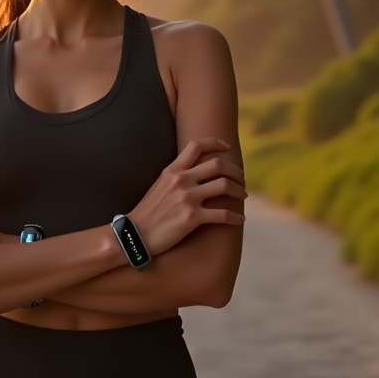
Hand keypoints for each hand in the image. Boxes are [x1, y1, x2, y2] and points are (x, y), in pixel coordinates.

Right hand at [128, 137, 246, 255]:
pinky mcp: (192, 218)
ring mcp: (187, 199)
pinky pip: (222, 214)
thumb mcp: (160, 185)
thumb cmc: (149, 211)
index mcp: (172, 170)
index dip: (216, 143)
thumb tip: (198, 172)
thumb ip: (178, 175)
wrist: (135, 234)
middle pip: (218, 165)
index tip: (227, 147)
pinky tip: (240, 219)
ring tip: (243, 195)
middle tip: (241, 178)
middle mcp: (181, 180)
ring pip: (224, 186)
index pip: (197, 145)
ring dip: (239, 190)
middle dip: (235, 170)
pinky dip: (235, 216)